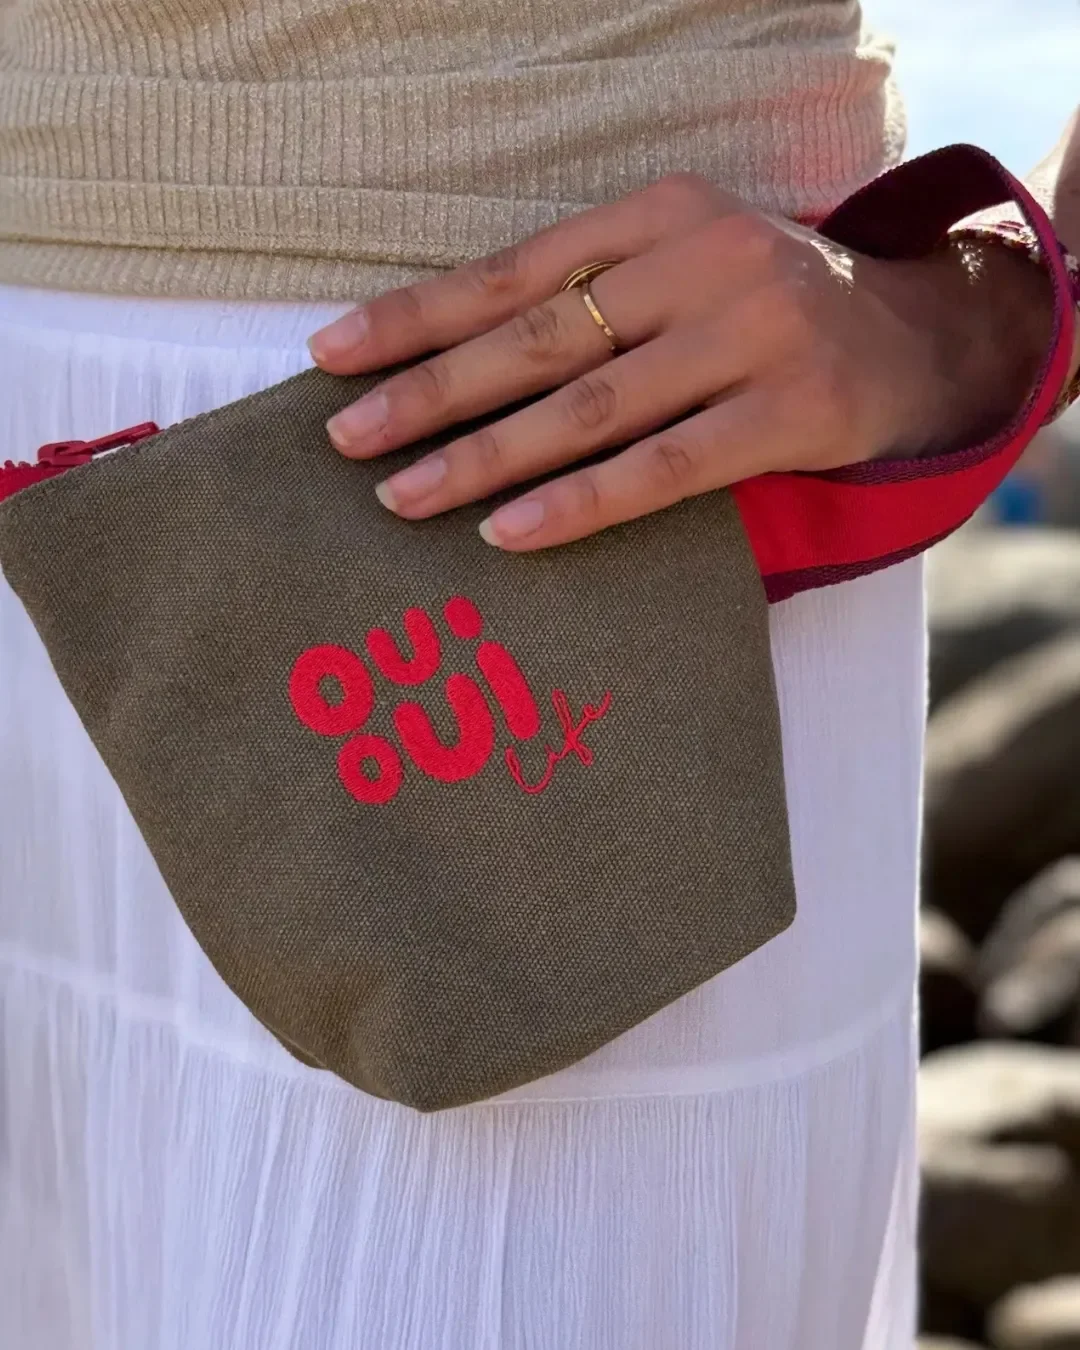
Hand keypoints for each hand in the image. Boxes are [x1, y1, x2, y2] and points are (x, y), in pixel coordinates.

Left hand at [308, 173, 1051, 549]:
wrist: (914, 336)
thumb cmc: (764, 312)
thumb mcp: (679, 272)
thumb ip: (588, 300)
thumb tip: (453, 368)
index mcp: (659, 214)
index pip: (510, 270)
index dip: (417, 316)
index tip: (331, 359)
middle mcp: (701, 261)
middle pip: (537, 338)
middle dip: (430, 392)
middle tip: (347, 440)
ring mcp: (752, 334)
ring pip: (590, 405)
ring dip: (487, 455)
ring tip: (404, 498)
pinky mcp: (790, 412)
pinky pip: (664, 466)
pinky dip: (582, 501)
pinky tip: (511, 531)